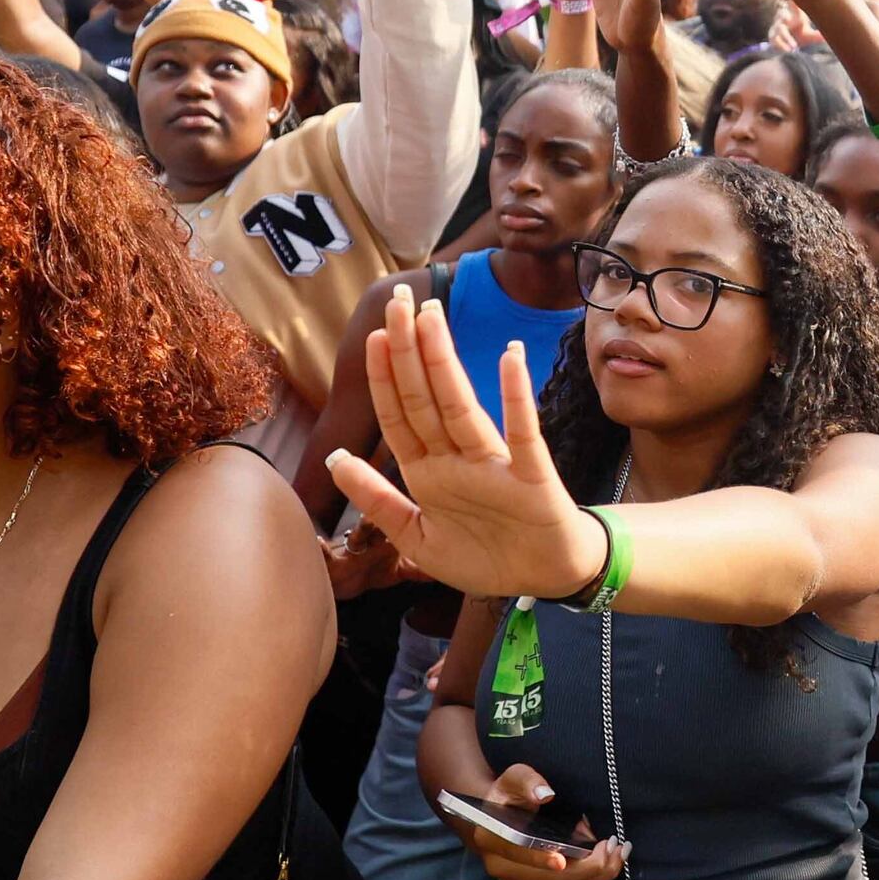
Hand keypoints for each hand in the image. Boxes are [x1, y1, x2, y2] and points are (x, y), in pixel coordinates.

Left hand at [324, 282, 612, 599]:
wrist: (544, 579)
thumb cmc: (484, 556)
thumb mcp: (417, 539)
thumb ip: (377, 501)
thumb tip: (334, 458)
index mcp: (428, 473)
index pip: (398, 416)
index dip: (384, 378)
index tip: (375, 336)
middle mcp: (457, 460)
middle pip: (425, 399)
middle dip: (408, 350)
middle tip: (398, 299)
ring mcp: (494, 465)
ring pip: (461, 408)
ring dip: (444, 363)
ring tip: (431, 318)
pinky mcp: (532, 477)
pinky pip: (522, 433)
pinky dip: (517, 397)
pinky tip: (510, 358)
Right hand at [462, 763, 627, 879]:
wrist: (502, 817)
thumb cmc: (511, 794)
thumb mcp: (514, 777)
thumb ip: (526, 781)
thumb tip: (545, 793)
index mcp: (491, 838)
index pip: (517, 851)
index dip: (540, 857)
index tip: (564, 858)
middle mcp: (500, 866)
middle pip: (547, 877)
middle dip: (586, 867)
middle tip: (615, 848)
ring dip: (595, 874)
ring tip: (619, 854)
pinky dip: (589, 878)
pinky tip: (610, 862)